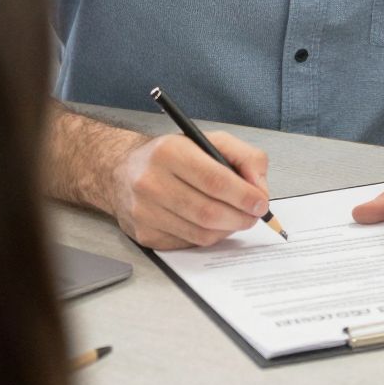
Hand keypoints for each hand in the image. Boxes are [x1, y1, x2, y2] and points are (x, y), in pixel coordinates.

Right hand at [110, 129, 269, 249]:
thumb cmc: (174, 155)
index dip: (244, 195)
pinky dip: (208, 237)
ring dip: (227, 229)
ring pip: (200, 233)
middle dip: (240, 217)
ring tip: (236, 218)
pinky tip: (212, 224)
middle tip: (254, 216)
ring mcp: (144, 211)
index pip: (215, 181)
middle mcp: (151, 182)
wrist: (123, 171)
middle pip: (208, 212)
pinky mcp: (144, 234)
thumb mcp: (211, 141)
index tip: (261, 203)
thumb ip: (245, 157)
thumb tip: (260, 188)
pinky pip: (188, 243)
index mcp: (169, 153)